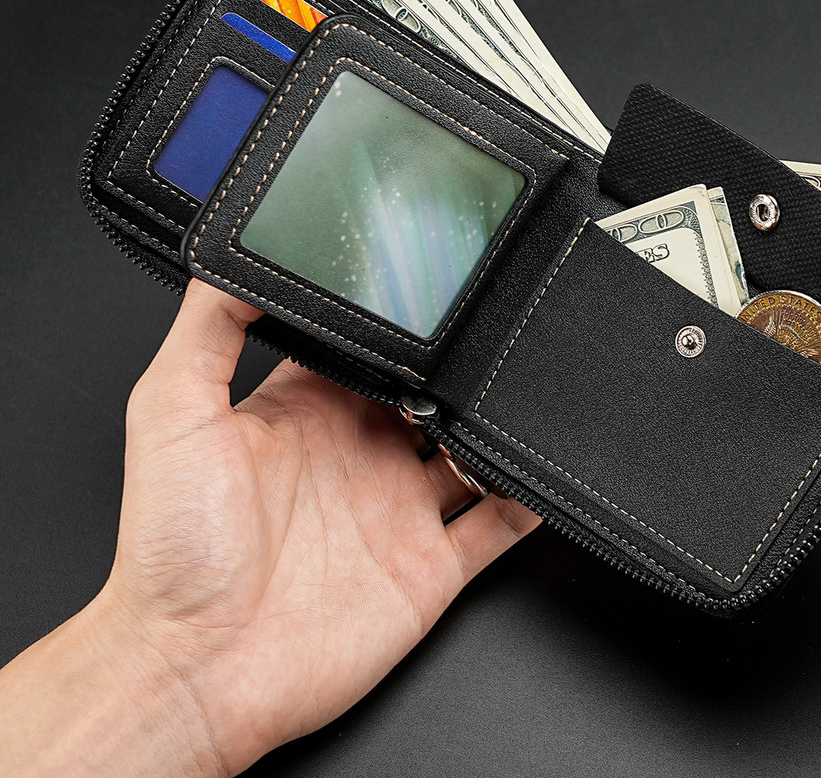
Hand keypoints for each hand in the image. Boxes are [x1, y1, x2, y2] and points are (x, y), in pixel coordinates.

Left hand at [0, 280, 539, 776]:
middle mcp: (356, 455)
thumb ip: (206, 330)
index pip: (363, 348)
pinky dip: (527, 500)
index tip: (425, 285)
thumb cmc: (172, 549)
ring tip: (516, 393)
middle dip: (457, 367)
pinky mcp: (428, 567)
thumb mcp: (171, 413)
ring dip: (496, 425)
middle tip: (484, 337)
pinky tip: (541, 472)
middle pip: (427, 393)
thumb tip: (231, 258)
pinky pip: (497, 525)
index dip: (394, 319)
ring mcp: (396, 511)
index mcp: (305, 413)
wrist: (197, 670)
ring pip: (470, 452)